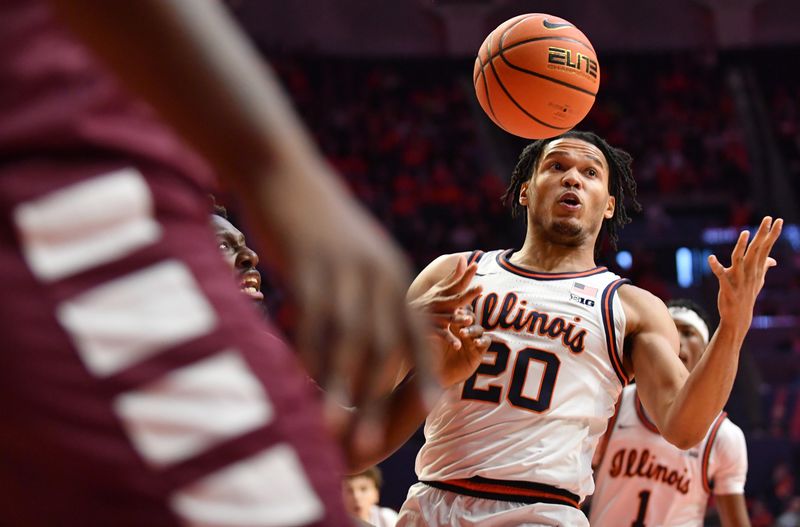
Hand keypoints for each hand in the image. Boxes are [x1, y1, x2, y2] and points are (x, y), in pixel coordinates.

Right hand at [253, 159, 432, 457]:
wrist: (283, 170)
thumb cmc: (316, 217)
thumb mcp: (353, 250)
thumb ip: (366, 285)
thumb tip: (370, 319)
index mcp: (392, 272)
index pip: (415, 329)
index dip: (425, 369)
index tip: (433, 408)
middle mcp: (377, 273)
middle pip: (384, 347)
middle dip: (378, 400)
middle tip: (372, 447)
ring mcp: (344, 269)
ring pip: (348, 342)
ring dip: (342, 390)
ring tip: (334, 431)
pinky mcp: (309, 265)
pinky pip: (310, 321)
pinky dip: (306, 357)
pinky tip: (298, 385)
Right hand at [409, 255, 482, 350]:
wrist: (405, 318)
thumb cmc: (428, 301)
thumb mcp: (440, 288)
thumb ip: (454, 276)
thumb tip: (464, 258)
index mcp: (443, 293)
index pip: (457, 283)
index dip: (466, 274)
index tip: (475, 264)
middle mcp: (440, 303)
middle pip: (456, 298)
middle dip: (468, 293)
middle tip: (481, 288)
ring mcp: (436, 316)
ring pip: (449, 318)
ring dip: (458, 319)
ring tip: (469, 319)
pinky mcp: (432, 330)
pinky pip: (441, 335)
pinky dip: (449, 339)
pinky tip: (458, 345)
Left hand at [432, 306, 489, 386]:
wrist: (438, 375)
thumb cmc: (432, 356)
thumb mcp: (432, 339)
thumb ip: (434, 327)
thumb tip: (427, 312)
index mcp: (455, 325)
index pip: (461, 312)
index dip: (459, 310)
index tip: (453, 309)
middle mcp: (465, 331)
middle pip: (471, 318)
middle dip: (466, 317)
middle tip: (460, 317)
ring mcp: (473, 340)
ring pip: (479, 329)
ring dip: (472, 329)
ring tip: (463, 333)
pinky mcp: (479, 351)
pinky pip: (486, 342)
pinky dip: (482, 340)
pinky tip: (475, 342)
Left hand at [708, 216, 782, 328]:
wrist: (739, 317)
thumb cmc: (747, 296)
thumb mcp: (757, 281)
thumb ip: (763, 268)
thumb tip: (772, 260)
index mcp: (757, 269)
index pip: (766, 248)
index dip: (772, 234)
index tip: (778, 219)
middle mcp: (750, 273)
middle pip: (757, 250)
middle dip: (763, 234)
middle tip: (768, 218)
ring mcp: (739, 280)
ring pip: (740, 260)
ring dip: (741, 247)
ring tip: (744, 233)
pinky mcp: (727, 287)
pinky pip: (720, 275)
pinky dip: (716, 266)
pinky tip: (710, 258)